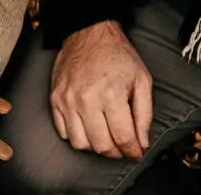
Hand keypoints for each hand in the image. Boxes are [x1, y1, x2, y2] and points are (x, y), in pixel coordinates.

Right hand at [51, 20, 152, 159]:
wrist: (89, 34)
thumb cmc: (118, 56)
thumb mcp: (142, 80)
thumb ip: (144, 114)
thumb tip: (142, 142)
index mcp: (111, 95)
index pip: (122, 137)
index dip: (131, 150)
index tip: (135, 153)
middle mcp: (87, 100)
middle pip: (101, 145)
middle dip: (115, 153)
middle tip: (122, 148)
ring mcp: (68, 102)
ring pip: (80, 144)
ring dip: (95, 147)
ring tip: (105, 138)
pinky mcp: (56, 101)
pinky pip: (64, 133)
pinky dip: (77, 136)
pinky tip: (88, 128)